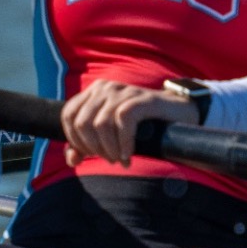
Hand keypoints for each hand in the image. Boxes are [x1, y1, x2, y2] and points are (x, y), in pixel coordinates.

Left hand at [62, 80, 200, 166]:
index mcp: (94, 92)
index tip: (91, 154)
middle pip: (82, 123)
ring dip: (109, 149)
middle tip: (109, 159)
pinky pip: (123, 122)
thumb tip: (72, 159)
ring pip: (100, 124)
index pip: (68, 115)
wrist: (178, 113)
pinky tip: (129, 155)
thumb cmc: (142, 126)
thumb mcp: (110, 135)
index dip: (74, 140)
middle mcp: (105, 88)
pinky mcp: (141, 99)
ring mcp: (123, 91)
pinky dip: (124, 143)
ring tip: (120, 159)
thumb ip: (88, 146)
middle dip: (93, 148)